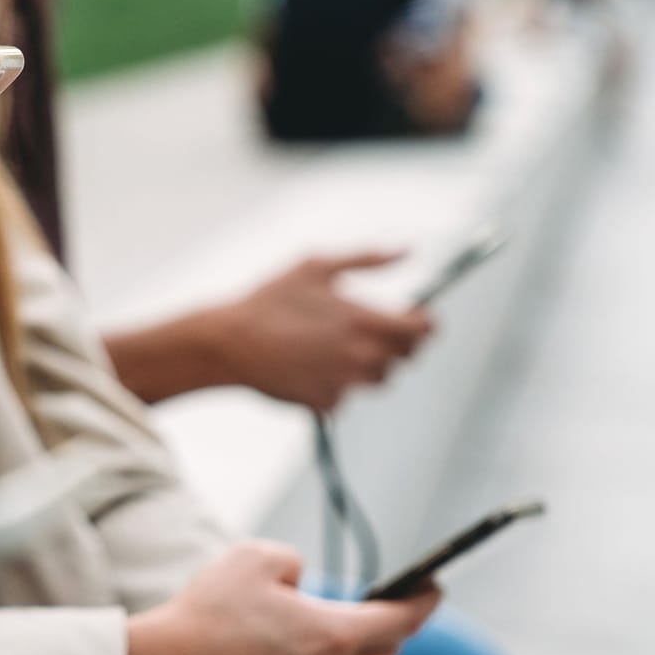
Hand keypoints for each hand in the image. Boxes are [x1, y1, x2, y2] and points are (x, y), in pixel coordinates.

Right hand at [125, 542, 438, 654]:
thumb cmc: (207, 612)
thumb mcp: (255, 557)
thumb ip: (295, 562)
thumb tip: (301, 583)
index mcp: (335, 636)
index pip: (401, 620)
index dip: (424, 601)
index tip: (434, 587)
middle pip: (383, 654)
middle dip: (387, 629)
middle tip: (381, 607)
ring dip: (343, 654)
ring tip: (316, 631)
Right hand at [208, 254, 433, 412]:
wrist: (230, 344)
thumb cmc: (270, 300)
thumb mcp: (316, 266)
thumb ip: (367, 259)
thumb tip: (408, 250)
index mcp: (364, 320)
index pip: (422, 331)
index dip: (425, 324)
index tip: (415, 320)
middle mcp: (361, 355)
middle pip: (406, 358)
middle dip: (396, 345)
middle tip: (367, 332)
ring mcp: (345, 383)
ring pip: (379, 379)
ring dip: (368, 366)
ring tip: (331, 348)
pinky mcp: (326, 404)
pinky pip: (346, 397)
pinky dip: (335, 385)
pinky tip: (309, 367)